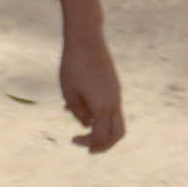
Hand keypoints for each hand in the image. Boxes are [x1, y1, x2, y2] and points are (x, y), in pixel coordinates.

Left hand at [60, 28, 125, 153]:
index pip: (101, 136)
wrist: (86, 38)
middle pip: (118, 133)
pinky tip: (80, 104)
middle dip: (104, 144)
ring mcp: (116, 92)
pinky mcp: (113, 85)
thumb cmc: (73, 65)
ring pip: (116, 121)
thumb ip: (78, 112)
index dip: (88, 143)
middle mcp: (114, 101)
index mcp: (102, 106)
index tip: (73, 140)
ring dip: (102, 128)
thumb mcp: (69, 93)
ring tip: (81, 123)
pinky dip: (101, 115)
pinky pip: (111, 107)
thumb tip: (87, 124)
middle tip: (88, 148)